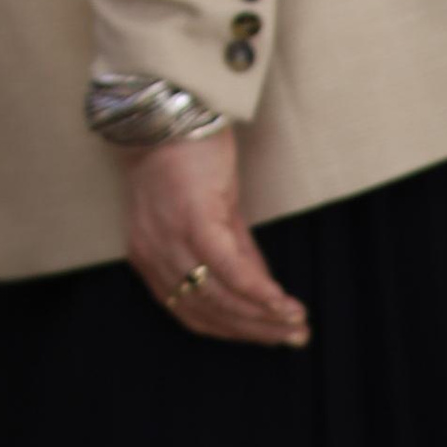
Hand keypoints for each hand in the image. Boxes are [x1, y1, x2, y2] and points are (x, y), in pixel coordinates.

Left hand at [121, 127, 308, 349]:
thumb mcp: (211, 215)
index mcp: (150, 256)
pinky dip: (257, 290)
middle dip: (255, 331)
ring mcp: (169, 238)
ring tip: (296, 323)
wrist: (169, 108)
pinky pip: (227, 267)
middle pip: (207, 311)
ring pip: (219, 296)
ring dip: (262, 316)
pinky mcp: (192, 218)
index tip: (271, 338)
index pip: (191, 312)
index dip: (235, 331)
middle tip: (295, 337)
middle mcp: (153, 253)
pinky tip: (282, 302)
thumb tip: (264, 294)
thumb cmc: (187, 157)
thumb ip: (234, 254)